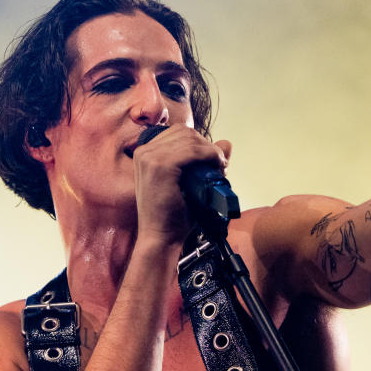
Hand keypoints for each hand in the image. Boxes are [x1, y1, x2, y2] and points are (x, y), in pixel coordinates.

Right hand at [130, 126, 230, 241]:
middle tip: (219, 164)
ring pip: (189, 139)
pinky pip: (191, 150)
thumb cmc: (172, 215)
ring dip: (210, 150)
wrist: (160, 238)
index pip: (177, 132)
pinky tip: (217, 165)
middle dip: (206, 145)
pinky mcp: (159, 166)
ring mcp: (149, 157)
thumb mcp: (190, 183)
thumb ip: (205, 160)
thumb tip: (227, 142)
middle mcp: (144, 152)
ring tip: (220, 167)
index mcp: (146, 154)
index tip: (212, 159)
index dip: (199, 142)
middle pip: (184, 132)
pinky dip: (209, 155)